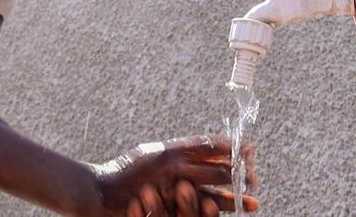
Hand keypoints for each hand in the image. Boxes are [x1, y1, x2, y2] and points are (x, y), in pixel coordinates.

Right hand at [91, 135, 257, 215]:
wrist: (99, 193)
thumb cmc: (127, 171)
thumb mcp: (153, 153)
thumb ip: (179, 151)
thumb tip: (211, 150)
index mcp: (171, 150)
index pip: (209, 145)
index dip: (232, 148)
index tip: (250, 150)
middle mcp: (173, 165)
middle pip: (215, 167)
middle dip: (239, 173)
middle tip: (255, 177)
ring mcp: (170, 187)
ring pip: (211, 191)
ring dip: (233, 196)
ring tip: (252, 200)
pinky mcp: (166, 206)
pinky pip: (195, 209)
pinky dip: (213, 210)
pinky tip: (227, 211)